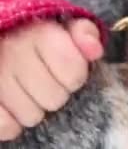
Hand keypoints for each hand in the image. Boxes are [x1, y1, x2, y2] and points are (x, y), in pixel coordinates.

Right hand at [0, 19, 102, 140]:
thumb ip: (85, 33)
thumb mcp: (64, 25)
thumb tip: (94, 50)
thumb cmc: (37, 32)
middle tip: (47, 80)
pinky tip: (13, 106)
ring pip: (32, 116)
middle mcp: (14, 52)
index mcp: (40, 33)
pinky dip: (12, 122)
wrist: (5, 35)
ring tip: (29, 90)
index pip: (74, 73)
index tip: (69, 69)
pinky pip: (5, 126)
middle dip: (57, 92)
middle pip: (55, 99)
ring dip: (34, 107)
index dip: (76, 75)